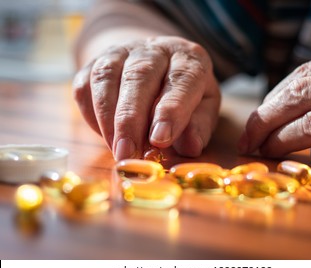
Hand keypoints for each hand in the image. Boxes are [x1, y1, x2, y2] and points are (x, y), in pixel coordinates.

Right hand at [73, 36, 220, 159]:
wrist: (155, 66)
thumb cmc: (184, 93)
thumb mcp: (203, 107)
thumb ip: (199, 125)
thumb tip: (191, 146)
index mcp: (188, 58)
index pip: (182, 79)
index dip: (170, 111)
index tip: (159, 140)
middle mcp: (155, 49)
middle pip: (139, 77)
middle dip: (131, 119)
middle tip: (129, 153)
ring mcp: (122, 52)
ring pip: (106, 78)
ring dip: (108, 119)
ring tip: (117, 150)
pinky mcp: (95, 62)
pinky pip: (85, 86)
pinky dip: (91, 114)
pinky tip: (105, 135)